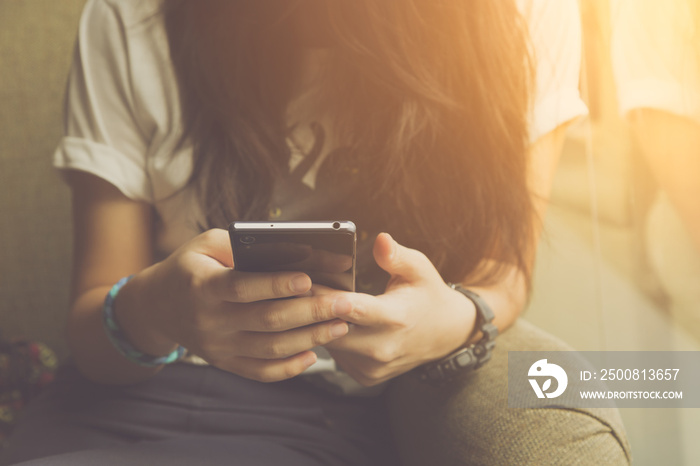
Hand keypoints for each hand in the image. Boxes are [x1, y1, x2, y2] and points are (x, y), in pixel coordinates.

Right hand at [119, 229, 349, 381]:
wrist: (157, 307)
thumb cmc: (190, 267)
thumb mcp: (206, 245)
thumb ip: (241, 245)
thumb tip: (291, 250)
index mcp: (204, 286)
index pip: (243, 287)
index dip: (276, 284)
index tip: (308, 279)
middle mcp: (211, 320)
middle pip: (267, 320)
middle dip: (311, 312)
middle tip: (344, 303)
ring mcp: (218, 346)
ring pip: (270, 349)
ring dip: (310, 338)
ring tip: (340, 326)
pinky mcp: (225, 362)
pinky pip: (261, 372)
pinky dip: (289, 367)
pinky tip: (314, 354)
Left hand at [323, 233, 477, 386]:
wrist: (445, 334)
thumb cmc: (427, 296)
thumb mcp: (419, 269)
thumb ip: (396, 256)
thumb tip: (381, 240)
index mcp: (397, 318)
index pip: (357, 311)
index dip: (331, 299)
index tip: (308, 286)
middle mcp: (384, 348)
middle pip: (333, 330)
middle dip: (314, 309)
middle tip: (299, 288)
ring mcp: (373, 367)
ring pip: (330, 344)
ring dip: (320, 324)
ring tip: (313, 302)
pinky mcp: (365, 376)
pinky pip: (337, 356)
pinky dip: (331, 338)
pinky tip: (332, 321)